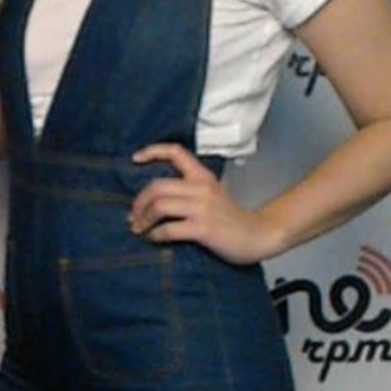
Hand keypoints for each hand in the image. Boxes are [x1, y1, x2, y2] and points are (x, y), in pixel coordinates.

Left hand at [128, 143, 281, 265]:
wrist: (258, 235)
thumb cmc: (231, 218)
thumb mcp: (211, 195)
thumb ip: (189, 190)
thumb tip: (154, 198)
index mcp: (202, 177)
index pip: (176, 152)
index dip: (152, 151)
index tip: (135, 159)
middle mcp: (201, 188)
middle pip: (157, 186)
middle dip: (138, 202)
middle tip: (132, 216)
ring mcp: (202, 208)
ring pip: (159, 206)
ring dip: (143, 219)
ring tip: (139, 229)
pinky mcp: (203, 228)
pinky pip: (169, 229)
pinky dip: (155, 235)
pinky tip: (154, 239)